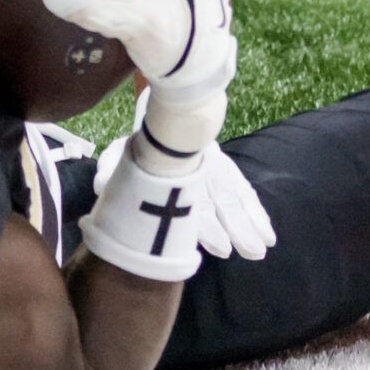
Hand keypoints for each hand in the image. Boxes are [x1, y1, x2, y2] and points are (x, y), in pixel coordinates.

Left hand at [94, 132, 274, 260]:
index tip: (221, 247)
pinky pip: (245, 192)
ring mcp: (216, 169)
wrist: (163, 118)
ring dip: (250, 224)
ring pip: (235, 197)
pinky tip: (268, 233)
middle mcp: (200, 169)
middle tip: (248, 251)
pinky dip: (258, 213)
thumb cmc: (140, 149)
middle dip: (235, 227)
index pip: (193, 199)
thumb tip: (101, 184)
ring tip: (260, 249)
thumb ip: (110, 169)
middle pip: (220, 200)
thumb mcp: (120, 155)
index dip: (207, 225)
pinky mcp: (228, 172)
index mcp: (173, 167)